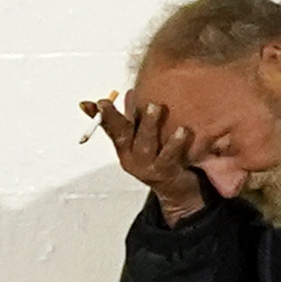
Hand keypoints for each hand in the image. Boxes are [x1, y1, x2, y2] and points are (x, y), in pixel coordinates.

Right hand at [85, 92, 206, 220]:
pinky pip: (169, 157)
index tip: (98, 102)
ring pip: (146, 145)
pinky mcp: (165, 172)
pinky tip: (183, 131)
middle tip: (131, 103)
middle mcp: (132, 158)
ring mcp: (147, 167)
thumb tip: (127, 92)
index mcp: (125, 147)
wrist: (176, 189)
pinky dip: (175, 144)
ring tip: (157, 108)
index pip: (110, 128)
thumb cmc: (160, 157)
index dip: (102, 115)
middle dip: (116, 118)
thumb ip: (134, 118)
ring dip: (150, 126)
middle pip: (123, 136)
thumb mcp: (143, 138)